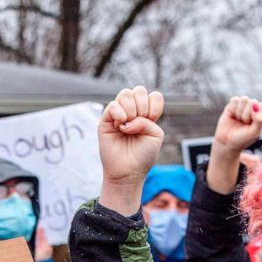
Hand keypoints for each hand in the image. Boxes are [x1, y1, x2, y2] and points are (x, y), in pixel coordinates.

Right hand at [97, 86, 164, 215]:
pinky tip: (121, 126)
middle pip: (138, 90)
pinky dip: (119, 113)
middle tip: (140, 124)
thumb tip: (127, 118)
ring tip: (128, 126)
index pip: (153, 96)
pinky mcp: (106, 120)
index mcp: (147, 114)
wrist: (128, 171)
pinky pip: (112, 105)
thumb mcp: (155, 135)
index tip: (152, 120)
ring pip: (125, 94)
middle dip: (142, 107)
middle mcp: (133, 112)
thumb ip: (147, 120)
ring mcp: (119, 115)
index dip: (154, 105)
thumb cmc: (143, 155)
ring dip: (131, 109)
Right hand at [213, 96, 261, 153]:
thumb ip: (259, 119)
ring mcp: (244, 106)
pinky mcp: (233, 104)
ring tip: (239, 120)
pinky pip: (235, 100)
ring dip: (240, 112)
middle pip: (253, 102)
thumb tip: (254, 103)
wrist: (227, 142)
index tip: (252, 124)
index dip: (257, 114)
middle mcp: (254, 108)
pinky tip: (233, 116)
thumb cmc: (243, 139)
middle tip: (244, 124)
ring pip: (244, 99)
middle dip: (247, 115)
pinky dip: (233, 109)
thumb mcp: (254, 132)